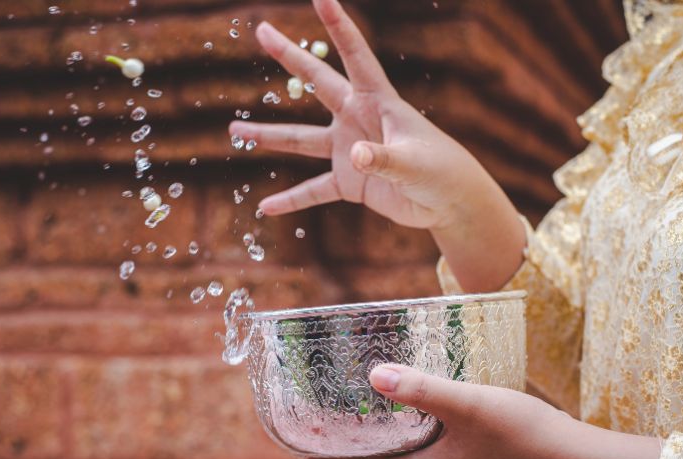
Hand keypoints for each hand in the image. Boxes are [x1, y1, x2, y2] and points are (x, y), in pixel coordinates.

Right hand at [229, 0, 525, 289]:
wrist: (448, 202)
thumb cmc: (440, 172)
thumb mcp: (414, 165)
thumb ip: (385, 159)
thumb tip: (354, 156)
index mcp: (379, 103)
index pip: (356, 56)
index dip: (338, 26)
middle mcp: (358, 119)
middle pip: (317, 84)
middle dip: (289, 57)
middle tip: (261, 31)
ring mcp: (349, 150)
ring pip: (301, 140)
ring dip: (269, 137)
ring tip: (234, 133)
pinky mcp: (349, 181)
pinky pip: (313, 190)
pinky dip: (291, 200)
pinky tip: (266, 208)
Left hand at [307, 364, 661, 458]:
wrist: (568, 456)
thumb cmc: (518, 429)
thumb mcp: (467, 403)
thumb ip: (422, 389)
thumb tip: (375, 375)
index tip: (300, 447)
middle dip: (350, 452)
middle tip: (323, 429)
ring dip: (379, 447)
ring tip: (359, 423)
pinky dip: (406, 445)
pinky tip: (410, 425)